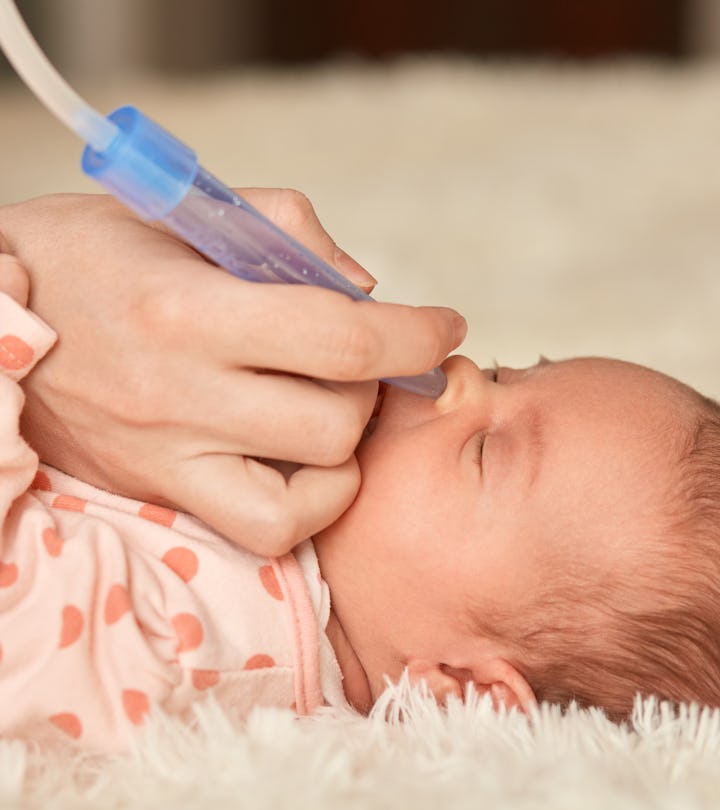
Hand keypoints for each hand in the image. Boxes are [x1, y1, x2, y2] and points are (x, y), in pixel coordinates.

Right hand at [0, 191, 464, 553]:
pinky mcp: (168, 491)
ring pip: (318, 475)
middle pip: (340, 415)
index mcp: (189, 310)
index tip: (443, 325)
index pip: (339, 337)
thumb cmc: (90, 256)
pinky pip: (271, 528)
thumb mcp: (181, 213)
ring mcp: (174, 455)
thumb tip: (367, 290)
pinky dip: (314, 497)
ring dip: (350, 434)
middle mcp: (182, 394)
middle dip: (380, 381)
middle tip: (364, 354)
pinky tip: (304, 455)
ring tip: (328, 398)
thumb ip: (287, 232)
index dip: (412, 334)